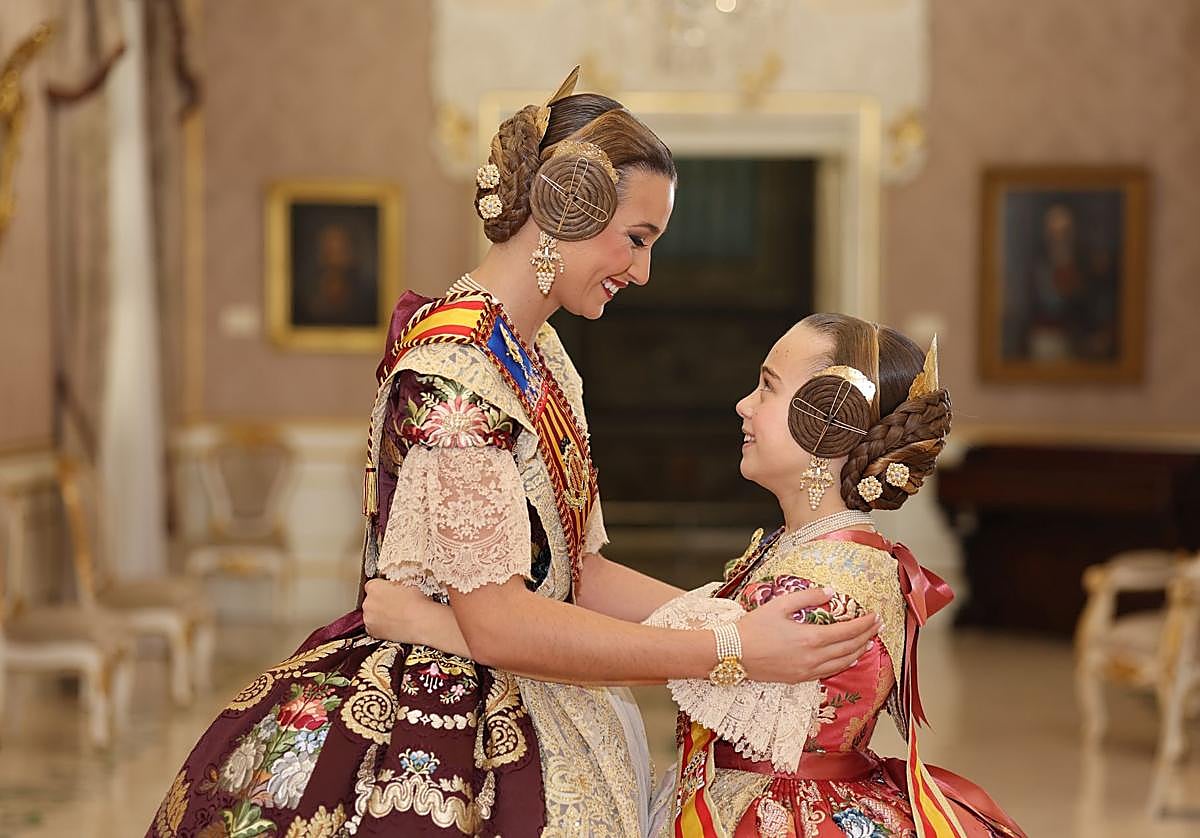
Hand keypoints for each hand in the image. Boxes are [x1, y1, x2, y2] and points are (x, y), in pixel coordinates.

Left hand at [362, 578, 429, 641]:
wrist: (422, 622)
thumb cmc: (417, 603)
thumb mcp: (407, 584)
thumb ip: (395, 585)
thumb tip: (396, 587)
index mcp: (374, 587)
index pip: (372, 585)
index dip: (383, 589)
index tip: (389, 593)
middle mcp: (368, 602)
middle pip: (371, 600)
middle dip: (380, 602)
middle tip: (395, 605)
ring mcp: (368, 618)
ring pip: (371, 614)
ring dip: (380, 615)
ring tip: (396, 616)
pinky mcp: (372, 632)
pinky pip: (374, 627)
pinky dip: (381, 627)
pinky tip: (394, 625)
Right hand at [736, 587, 880, 682]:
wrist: (732, 655)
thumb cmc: (752, 628)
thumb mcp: (779, 605)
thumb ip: (807, 597)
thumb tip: (830, 591)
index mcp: (810, 638)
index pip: (846, 631)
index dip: (864, 624)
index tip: (875, 616)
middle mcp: (812, 658)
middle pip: (849, 648)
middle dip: (867, 636)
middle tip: (878, 626)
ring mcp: (806, 671)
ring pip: (842, 663)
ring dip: (858, 651)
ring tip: (869, 641)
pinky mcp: (799, 679)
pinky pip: (829, 672)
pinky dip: (844, 664)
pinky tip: (848, 659)